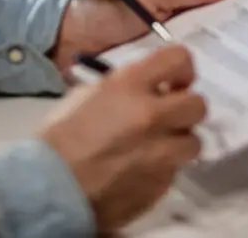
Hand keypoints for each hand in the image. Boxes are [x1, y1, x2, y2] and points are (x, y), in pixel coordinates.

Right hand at [38, 45, 205, 231]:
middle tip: (169, 115)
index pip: (179, 59)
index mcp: (130, 86)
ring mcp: (161, 153)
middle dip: (185, 108)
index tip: (175, 80)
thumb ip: (122, 89)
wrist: (49, 190)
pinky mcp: (161, 184)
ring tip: (158, 147)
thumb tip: (145, 89)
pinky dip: (164, 168)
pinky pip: (174, 171)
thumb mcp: (86, 96)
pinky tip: (141, 170)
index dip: (181, 69)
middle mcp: (152, 116)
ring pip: (193, 142)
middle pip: (198, 104)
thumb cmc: (59, 138)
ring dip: (179, 142)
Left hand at [52, 0, 245, 72]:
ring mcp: (171, 43)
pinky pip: (193, 71)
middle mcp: (178, 15)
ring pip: (211, 45)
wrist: (63, 43)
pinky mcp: (163, 71)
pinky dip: (210, 73)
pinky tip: (229, 79)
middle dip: (246, 22)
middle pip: (220, 18)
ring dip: (232, 51)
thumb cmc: (100, 9)